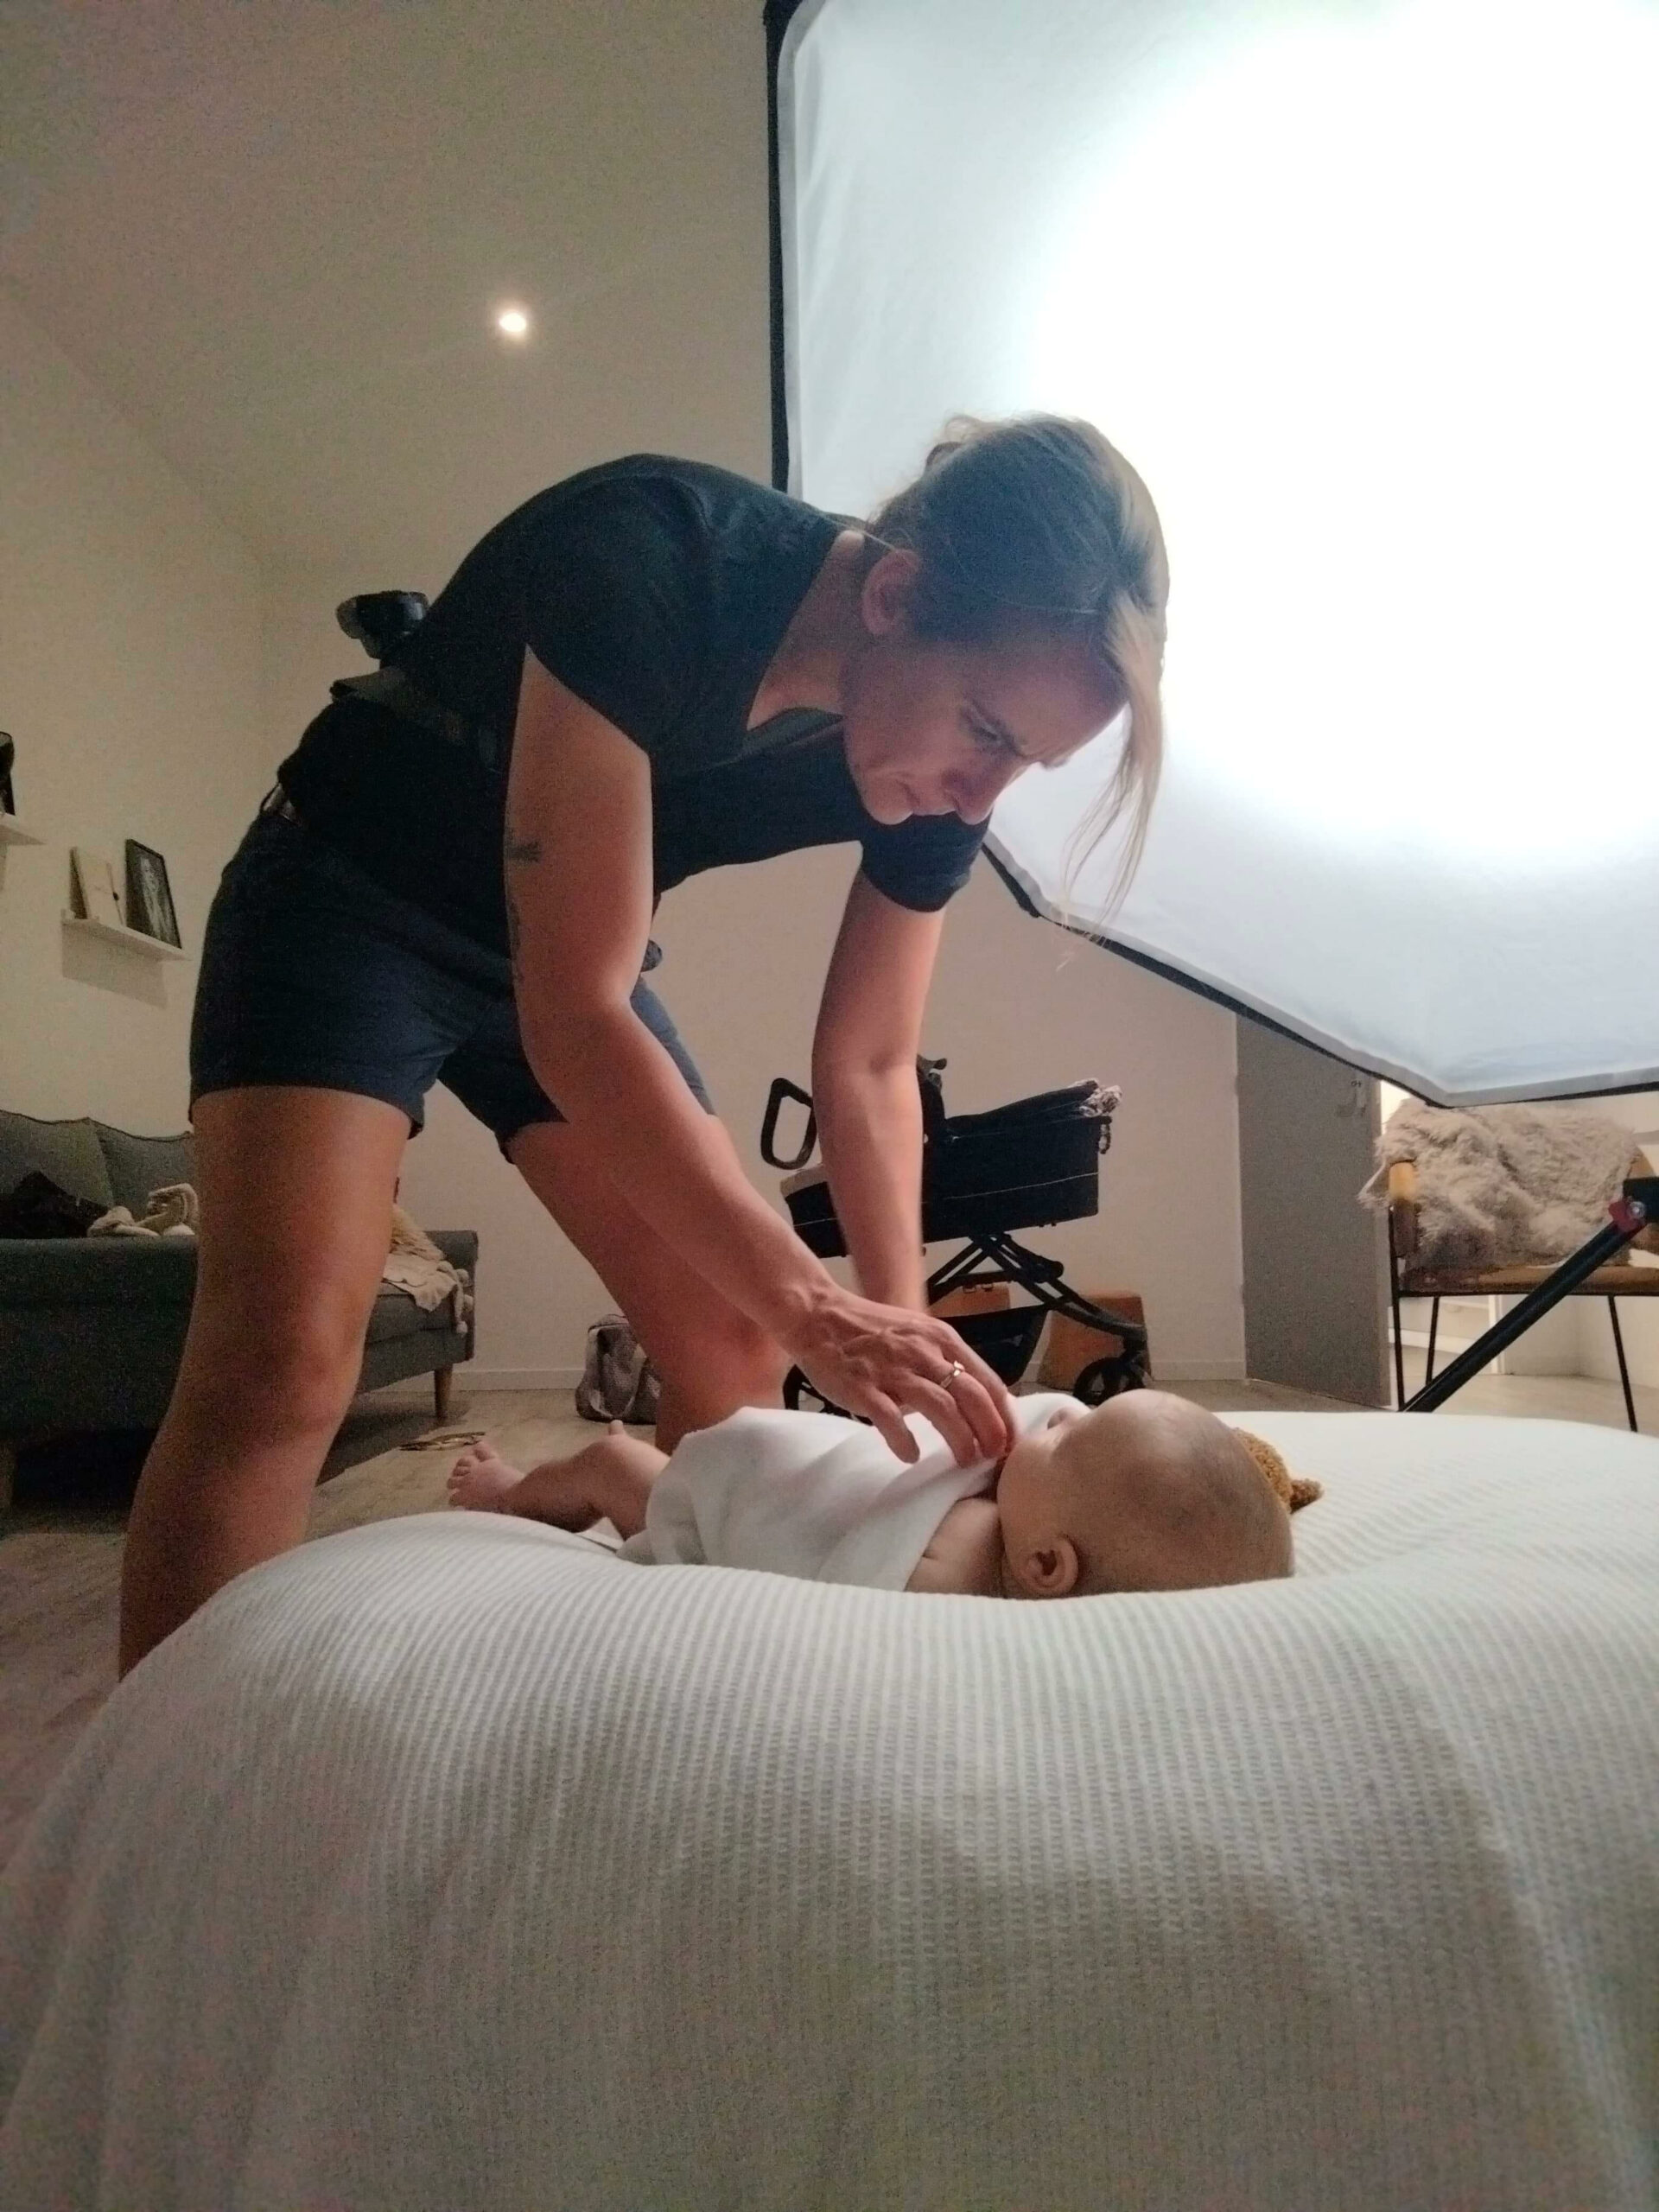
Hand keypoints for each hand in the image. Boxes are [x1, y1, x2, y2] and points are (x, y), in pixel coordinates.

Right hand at [783, 1285, 1016, 1466]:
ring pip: (941, 1407)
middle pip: (972, 1396)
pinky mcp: (864, 1387)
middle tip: (993, 1457)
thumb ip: (944, 1361)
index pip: (987, 1382)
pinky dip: (905, 1440)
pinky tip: (911, 1455)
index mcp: (941, 1339)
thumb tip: (972, 1402)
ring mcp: (893, 1370)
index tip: (1010, 1443)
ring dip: (960, 1439)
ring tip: (965, 1461)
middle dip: (990, 1431)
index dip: (1004, 1417)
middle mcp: (923, 1352)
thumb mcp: (918, 1334)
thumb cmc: (871, 1329)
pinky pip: (891, 1419)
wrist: (819, 1316)